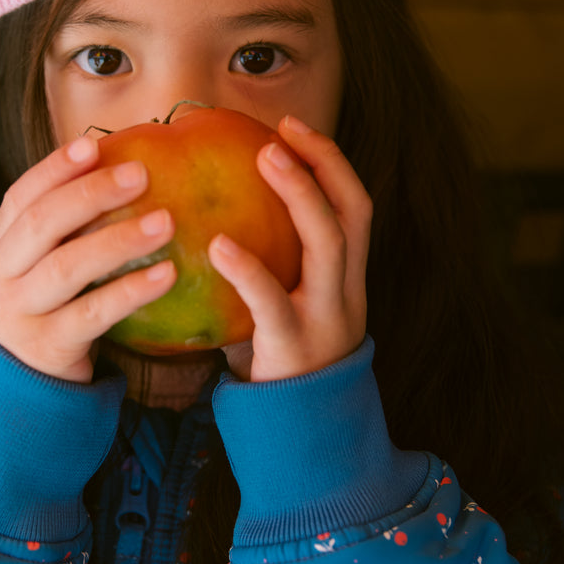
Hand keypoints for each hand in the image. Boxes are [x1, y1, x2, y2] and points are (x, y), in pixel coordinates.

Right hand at [0, 137, 176, 383]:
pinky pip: (93, 313)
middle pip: (42, 224)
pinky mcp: (48, 347)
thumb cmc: (50, 309)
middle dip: (91, 194)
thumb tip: (121, 164)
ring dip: (118, 240)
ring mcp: (18, 314)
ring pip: (67, 268)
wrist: (28, 386)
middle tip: (141, 175)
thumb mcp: (42, 266)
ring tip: (165, 222)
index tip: (93, 146)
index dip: (54, 169)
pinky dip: (131, 291)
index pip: (20, 197)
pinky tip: (167, 274)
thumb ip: (65, 227)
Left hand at [209, 116, 370, 381]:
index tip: (293, 127)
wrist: (301, 436)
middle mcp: (346, 292)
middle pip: (352, 212)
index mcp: (346, 279)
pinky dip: (248, 268)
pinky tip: (218, 244)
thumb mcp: (281, 308)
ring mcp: (326, 318)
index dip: (330, 162)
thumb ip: (268, 268)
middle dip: (323, 164)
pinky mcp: (293, 347)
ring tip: (265, 160)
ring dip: (300, 193)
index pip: (354, 206)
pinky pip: (272, 301)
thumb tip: (209, 217)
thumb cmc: (277, 365)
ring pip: (328, 243)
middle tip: (281, 132)